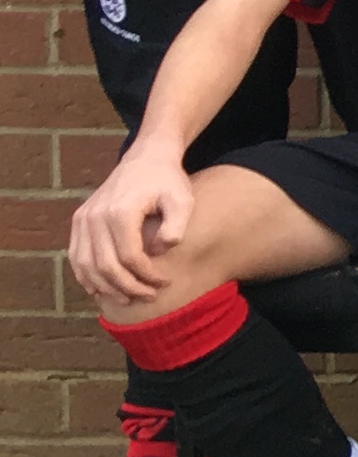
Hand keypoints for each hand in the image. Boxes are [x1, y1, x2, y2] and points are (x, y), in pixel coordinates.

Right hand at [66, 149, 194, 310]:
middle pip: (105, 265)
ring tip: (128, 298)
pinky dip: (85, 275)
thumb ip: (176, 225)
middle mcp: (95, 216)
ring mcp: (83, 218)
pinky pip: (75, 255)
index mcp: (120, 212)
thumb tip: (162, 249)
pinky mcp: (79, 220)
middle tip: (149, 296)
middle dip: (128, 287)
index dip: (147, 276)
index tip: (165, 283)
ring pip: (86, 265)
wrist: (146, 158)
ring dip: (105, 287)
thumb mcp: (182, 200)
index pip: (129, 257)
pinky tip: (100, 289)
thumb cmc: (167, 181)